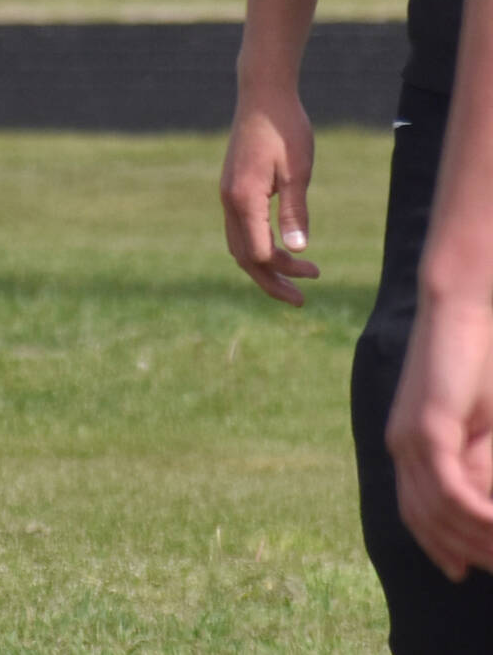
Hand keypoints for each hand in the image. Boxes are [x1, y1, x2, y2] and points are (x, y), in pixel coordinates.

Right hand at [220, 85, 321, 302]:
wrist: (264, 94)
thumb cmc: (285, 129)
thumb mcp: (298, 171)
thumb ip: (295, 211)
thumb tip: (297, 250)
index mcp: (243, 198)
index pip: (259, 253)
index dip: (283, 272)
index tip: (314, 276)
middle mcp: (229, 199)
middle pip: (243, 255)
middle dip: (270, 281)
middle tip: (300, 300)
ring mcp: (228, 192)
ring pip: (239, 242)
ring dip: (265, 264)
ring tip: (298, 276)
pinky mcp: (233, 185)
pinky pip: (240, 226)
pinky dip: (258, 244)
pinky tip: (281, 245)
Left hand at [389, 290, 492, 581]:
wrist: (458, 309)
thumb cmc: (474, 364)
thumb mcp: (477, 426)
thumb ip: (474, 464)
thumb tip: (479, 509)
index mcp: (407, 444)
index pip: (416, 514)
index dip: (441, 546)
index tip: (468, 570)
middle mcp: (401, 445)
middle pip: (425, 520)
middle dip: (463, 550)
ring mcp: (411, 437)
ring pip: (438, 511)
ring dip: (475, 538)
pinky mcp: (429, 426)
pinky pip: (448, 487)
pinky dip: (474, 514)